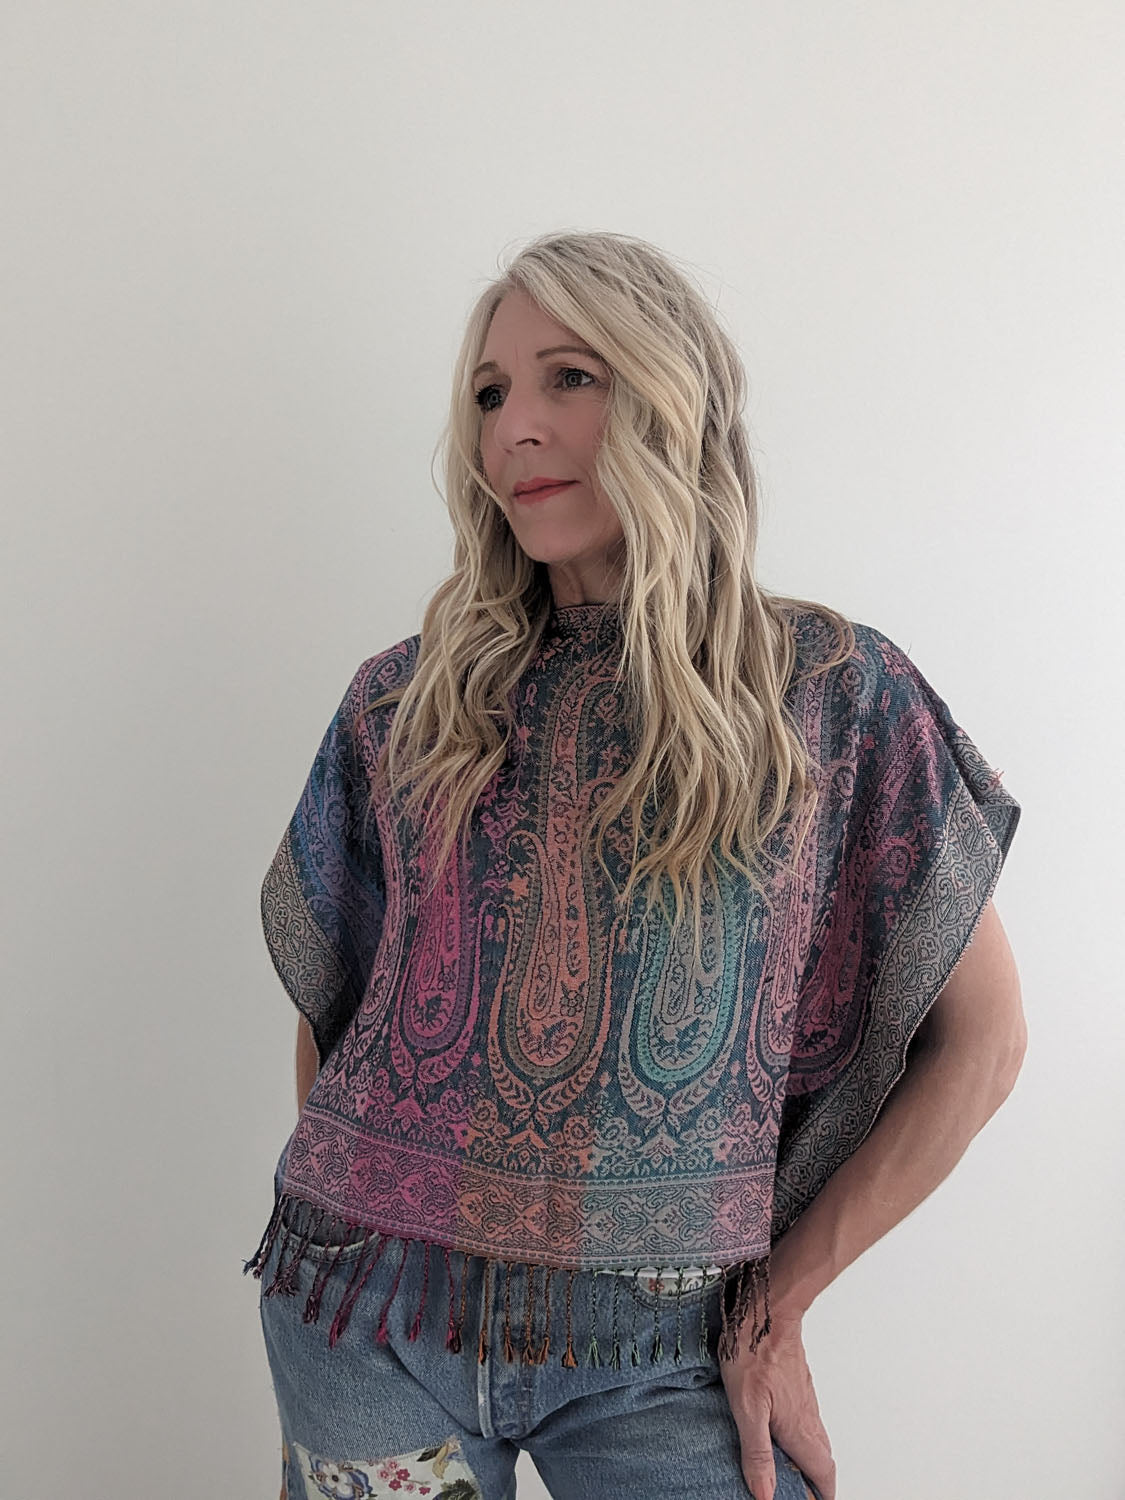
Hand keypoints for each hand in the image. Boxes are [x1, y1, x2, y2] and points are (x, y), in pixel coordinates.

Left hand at [719, 1310, 835, 1499]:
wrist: (767, 1309)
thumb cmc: (754, 1352)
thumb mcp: (747, 1408)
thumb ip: (757, 1452)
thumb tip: (765, 1495)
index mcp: (799, 1430)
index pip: (823, 1474)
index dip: (821, 1495)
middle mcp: (808, 1417)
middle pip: (822, 1461)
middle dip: (816, 1482)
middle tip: (799, 1493)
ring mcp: (804, 1399)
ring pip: (815, 1440)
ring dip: (808, 1460)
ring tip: (786, 1471)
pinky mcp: (797, 1385)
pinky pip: (806, 1420)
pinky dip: (800, 1438)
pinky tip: (778, 1432)